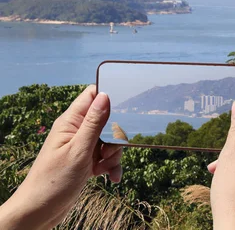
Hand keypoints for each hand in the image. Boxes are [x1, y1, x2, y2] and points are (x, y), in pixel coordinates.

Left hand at [0, 85, 122, 229]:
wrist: (40, 211)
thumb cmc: (53, 180)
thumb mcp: (79, 150)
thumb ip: (94, 123)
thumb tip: (105, 95)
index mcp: (70, 122)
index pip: (92, 95)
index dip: (109, 97)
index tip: (124, 108)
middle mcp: (76, 130)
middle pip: (107, 120)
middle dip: (115, 135)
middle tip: (108, 150)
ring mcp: (82, 146)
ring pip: (110, 140)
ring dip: (114, 154)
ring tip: (105, 167)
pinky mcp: (87, 160)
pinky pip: (107, 157)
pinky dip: (111, 166)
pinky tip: (111, 177)